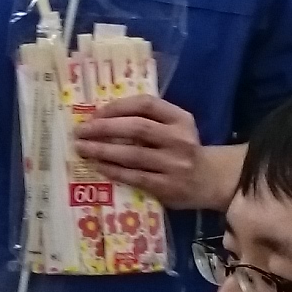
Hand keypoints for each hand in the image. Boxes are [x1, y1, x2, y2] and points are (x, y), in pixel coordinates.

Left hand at [70, 96, 228, 209]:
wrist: (210, 180)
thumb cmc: (183, 149)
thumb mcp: (176, 126)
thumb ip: (149, 119)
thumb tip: (102, 117)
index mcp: (180, 118)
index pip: (146, 104)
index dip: (117, 107)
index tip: (95, 113)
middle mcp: (179, 139)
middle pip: (136, 128)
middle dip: (104, 128)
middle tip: (80, 131)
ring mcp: (173, 164)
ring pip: (132, 154)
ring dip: (102, 150)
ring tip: (82, 148)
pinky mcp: (167, 187)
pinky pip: (134, 176)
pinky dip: (113, 171)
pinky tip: (98, 166)